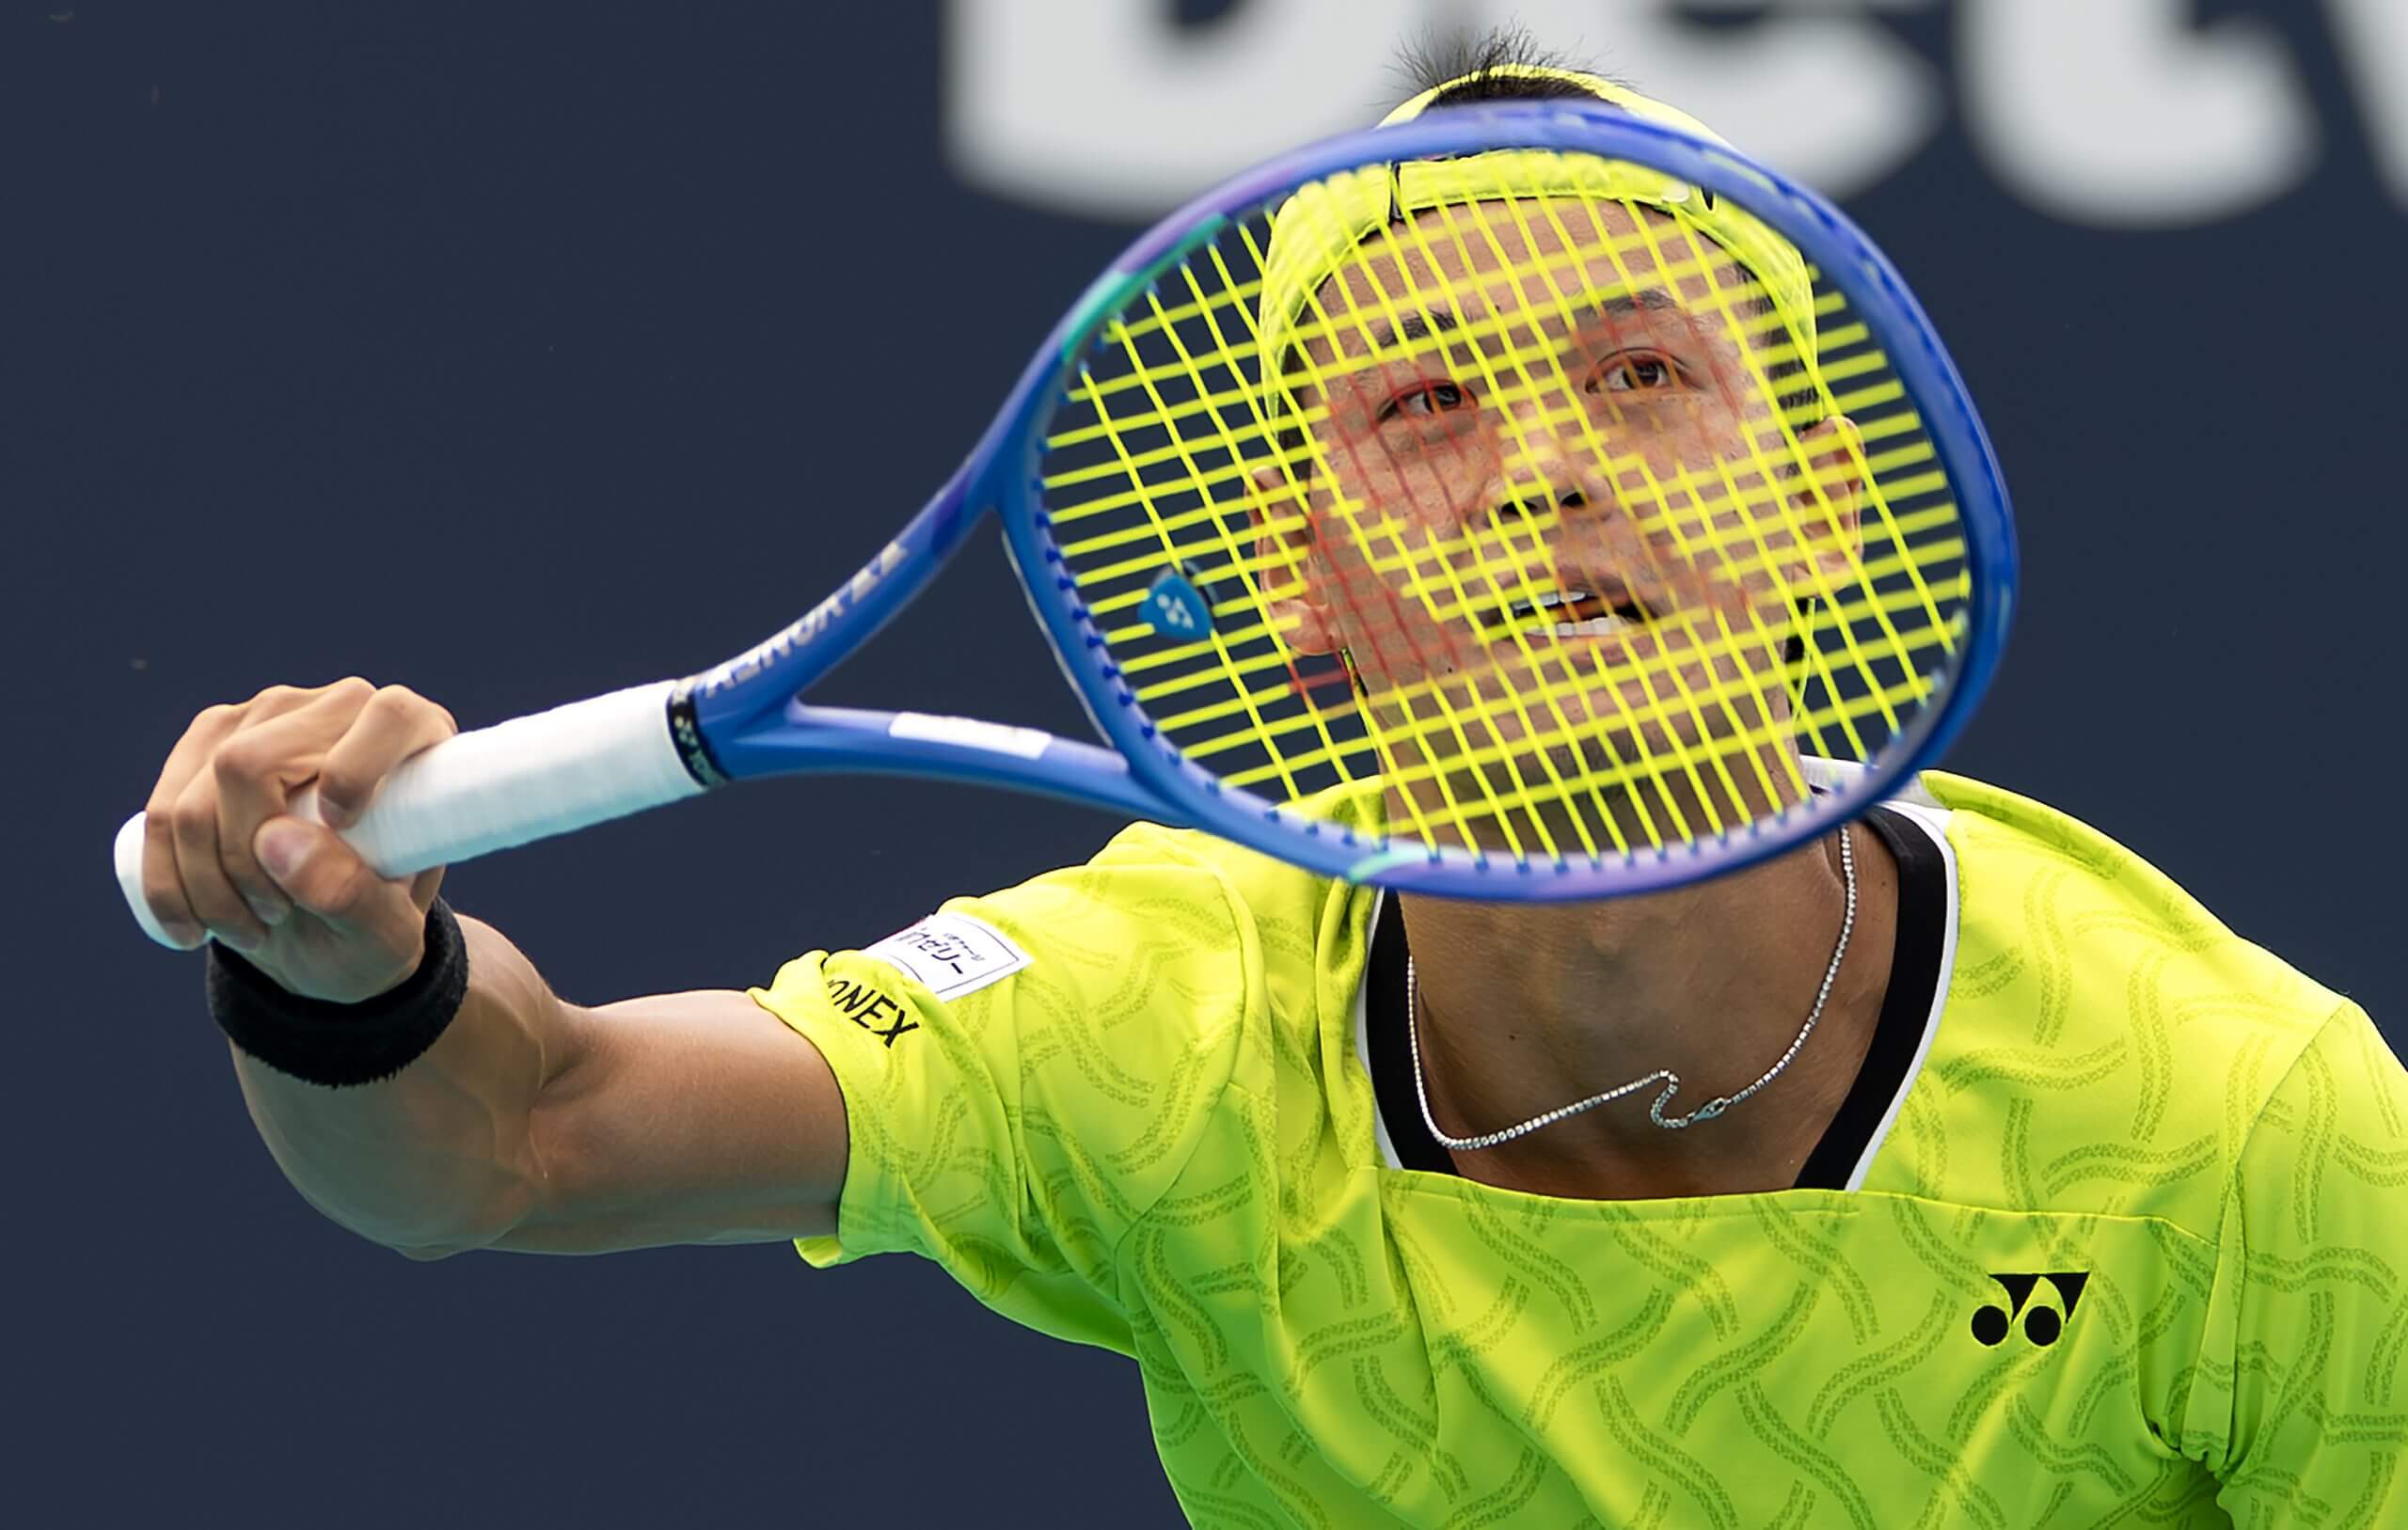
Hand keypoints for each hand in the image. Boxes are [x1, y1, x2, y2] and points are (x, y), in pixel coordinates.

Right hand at [138, 679, 456, 1002]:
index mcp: (412, 735)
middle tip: (277, 917)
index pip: (389, 717)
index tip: (345, 831)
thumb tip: (274, 844)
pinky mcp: (208, 741)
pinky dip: (167, 883)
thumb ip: (352, 893)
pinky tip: (192, 929)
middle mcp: (335, 708)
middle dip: (243, 861)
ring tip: (248, 931)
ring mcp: (262, 717)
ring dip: (205, 884)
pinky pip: (159, 813)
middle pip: (246, 765)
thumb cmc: (378, 918)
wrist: (331, 925)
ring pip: (192, 799)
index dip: (360, 773)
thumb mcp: (388, 932)